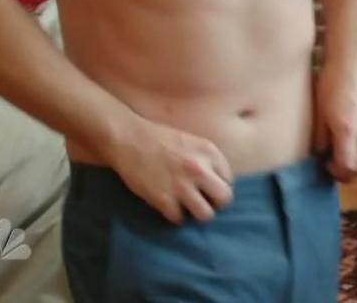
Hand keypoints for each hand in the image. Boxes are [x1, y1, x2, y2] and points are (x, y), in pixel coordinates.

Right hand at [105, 116, 233, 223]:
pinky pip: (179, 219)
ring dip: (196, 213)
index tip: (207, 188)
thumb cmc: (158, 138)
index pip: (228, 180)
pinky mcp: (163, 199)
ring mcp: (182, 185)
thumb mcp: (191, 142)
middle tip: (202, 201)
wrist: (128, 138)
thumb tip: (217, 183)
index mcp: (209, 151)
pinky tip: (168, 206)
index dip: (218, 186)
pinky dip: (174, 215)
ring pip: (205, 215)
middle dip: (214, 203)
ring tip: (186, 207)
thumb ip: (207, 160)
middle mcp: (200, 168)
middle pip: (224, 199)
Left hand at [313, 57, 356, 181]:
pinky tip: (354, 131)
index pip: (348, 167)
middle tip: (336, 163)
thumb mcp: (319, 111)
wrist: (353, 58)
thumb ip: (320, 138)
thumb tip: (321, 156)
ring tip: (344, 147)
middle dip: (350, 172)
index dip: (337, 173)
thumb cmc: (330, 82)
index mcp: (348, 130)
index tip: (326, 165)